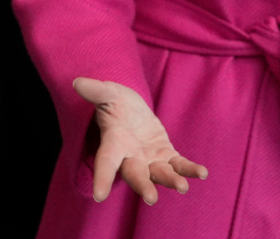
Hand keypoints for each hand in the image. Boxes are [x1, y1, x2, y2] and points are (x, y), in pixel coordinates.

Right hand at [73, 77, 207, 204]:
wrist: (130, 109)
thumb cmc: (115, 103)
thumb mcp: (107, 93)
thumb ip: (96, 90)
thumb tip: (77, 82)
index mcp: (113, 143)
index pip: (105, 162)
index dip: (102, 178)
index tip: (100, 196)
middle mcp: (130, 157)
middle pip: (135, 174)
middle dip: (143, 186)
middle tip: (151, 198)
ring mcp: (149, 159)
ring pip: (159, 173)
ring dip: (171, 180)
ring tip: (182, 187)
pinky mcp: (165, 155)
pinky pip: (178, 164)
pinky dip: (189, 169)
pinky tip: (202, 174)